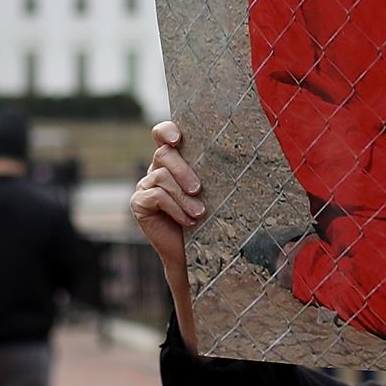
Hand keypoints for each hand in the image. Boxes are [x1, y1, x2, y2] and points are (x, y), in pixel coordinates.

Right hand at [133, 121, 203, 349]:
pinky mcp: (139, 203)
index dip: (166, 131)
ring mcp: (145, 185)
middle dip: (183, 170)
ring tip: (199, 213)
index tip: (178, 138)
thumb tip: (246, 150)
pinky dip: (174, 208)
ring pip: (161, 177)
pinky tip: (188, 221)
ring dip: (183, 196)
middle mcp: (156, 169)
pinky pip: (155, 196)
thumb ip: (215, 171)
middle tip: (199, 189)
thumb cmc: (213, 219)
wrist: (199, 254)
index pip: (162, 134)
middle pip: (163, 154)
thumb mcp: (215, 191)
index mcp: (174, 161)